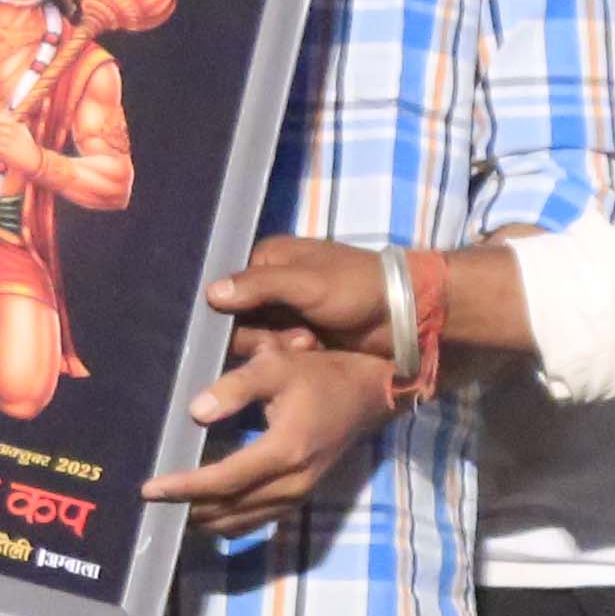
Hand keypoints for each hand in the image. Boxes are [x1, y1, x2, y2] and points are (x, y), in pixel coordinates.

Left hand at [151, 324, 398, 533]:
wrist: (370, 396)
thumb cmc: (321, 376)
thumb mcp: (277, 366)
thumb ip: (235, 387)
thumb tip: (194, 413)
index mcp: (284, 451)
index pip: (223, 480)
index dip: (184, 487)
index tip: (149, 488)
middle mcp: (291, 483)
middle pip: (229, 508)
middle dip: (186, 508)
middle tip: (150, 504)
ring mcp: (298, 495)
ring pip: (241, 521)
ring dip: (204, 520)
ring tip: (170, 511)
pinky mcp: (300, 497)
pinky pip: (257, 520)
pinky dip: (227, 521)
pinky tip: (205, 513)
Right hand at [205, 235, 393, 350]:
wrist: (404, 314)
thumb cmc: (355, 287)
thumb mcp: (307, 283)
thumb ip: (260, 286)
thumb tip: (210, 292)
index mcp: (268, 260)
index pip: (226, 288)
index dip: (226, 312)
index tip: (237, 328)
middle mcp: (271, 286)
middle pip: (237, 319)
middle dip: (259, 334)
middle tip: (284, 340)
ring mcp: (286, 314)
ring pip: (257, 339)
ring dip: (278, 345)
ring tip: (307, 342)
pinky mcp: (300, 339)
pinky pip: (278, 352)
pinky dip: (290, 355)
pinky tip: (312, 350)